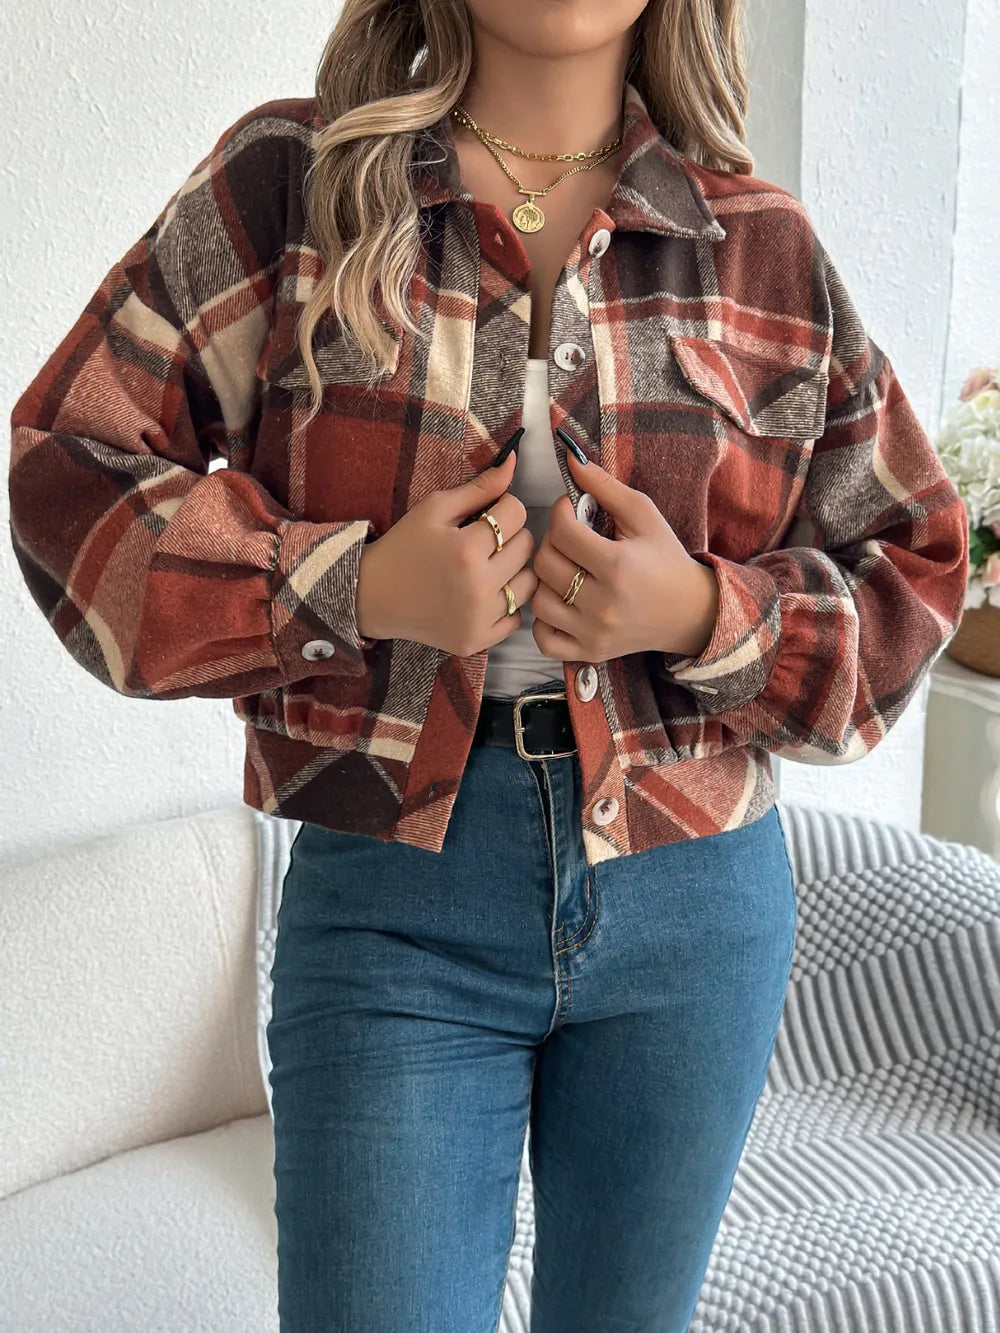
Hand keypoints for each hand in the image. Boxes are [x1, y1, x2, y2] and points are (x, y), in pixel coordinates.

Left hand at [528, 448, 719, 663]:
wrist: (688, 611)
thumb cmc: (665, 558)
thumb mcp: (643, 515)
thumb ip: (605, 486)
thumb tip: (570, 457)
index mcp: (617, 565)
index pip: (562, 531)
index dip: (561, 512)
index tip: (571, 510)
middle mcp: (603, 603)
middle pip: (545, 565)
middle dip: (551, 542)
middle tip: (567, 538)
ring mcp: (594, 632)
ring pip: (539, 601)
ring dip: (545, 580)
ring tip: (564, 569)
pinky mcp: (589, 653)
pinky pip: (543, 638)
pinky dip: (543, 621)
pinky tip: (560, 603)